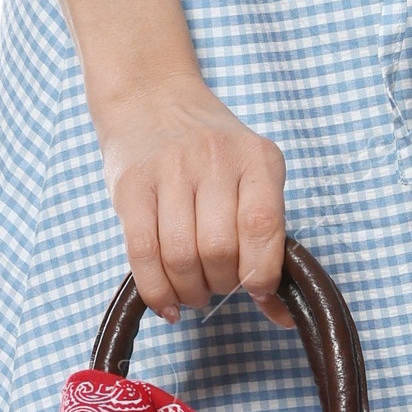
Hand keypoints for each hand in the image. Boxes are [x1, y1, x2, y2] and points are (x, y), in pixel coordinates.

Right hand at [95, 71, 292, 329]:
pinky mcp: (131, 185)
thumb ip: (268, 239)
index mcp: (258, 157)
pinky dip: (157, 292)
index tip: (256, 290)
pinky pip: (143, 254)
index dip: (260, 272)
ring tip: (193, 292)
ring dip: (190, 292)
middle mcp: (215, 158)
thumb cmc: (211, 151)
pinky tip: (167, 303)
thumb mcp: (252, 175)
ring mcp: (170, 168)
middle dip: (221, 285)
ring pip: (181, 257)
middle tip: (218, 286)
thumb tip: (281, 314)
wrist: (152, 98)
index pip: (262, 227)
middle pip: (219, 249)